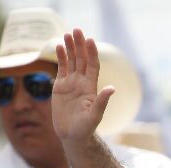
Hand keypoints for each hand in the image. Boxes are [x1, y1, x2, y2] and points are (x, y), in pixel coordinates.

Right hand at [51, 29, 115, 143]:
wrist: (72, 135)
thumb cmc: (86, 128)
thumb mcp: (95, 115)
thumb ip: (102, 101)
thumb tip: (112, 89)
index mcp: (90, 87)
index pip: (92, 65)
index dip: (91, 53)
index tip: (89, 40)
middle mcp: (82, 82)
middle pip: (81, 59)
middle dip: (79, 45)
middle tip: (76, 30)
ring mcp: (71, 83)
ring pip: (71, 61)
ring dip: (70, 48)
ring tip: (67, 34)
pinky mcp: (60, 87)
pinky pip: (61, 68)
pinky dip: (61, 57)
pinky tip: (59, 46)